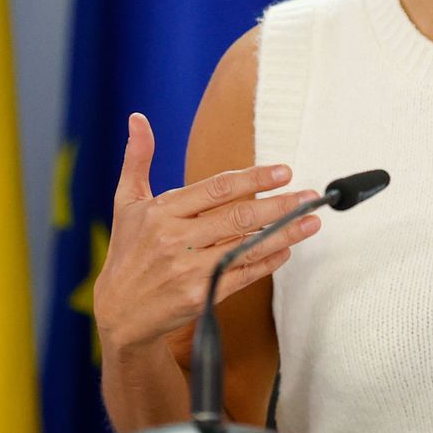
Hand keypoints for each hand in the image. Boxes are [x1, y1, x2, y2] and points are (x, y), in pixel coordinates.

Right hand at [92, 113, 321, 353]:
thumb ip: (137, 159)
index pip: (217, 189)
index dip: (254, 178)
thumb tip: (138, 118)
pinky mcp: (200, 296)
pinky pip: (243, 275)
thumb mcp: (126, 204)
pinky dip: (268, 262)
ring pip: (247, 247)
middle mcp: (176, 239)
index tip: (284, 171)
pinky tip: (287, 250)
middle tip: (310, 196)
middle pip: (239, 217)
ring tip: (311, 222)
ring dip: (284, 233)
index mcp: (162, 212)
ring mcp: (190, 270)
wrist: (120, 313)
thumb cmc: (127, 252)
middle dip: (280, 205)